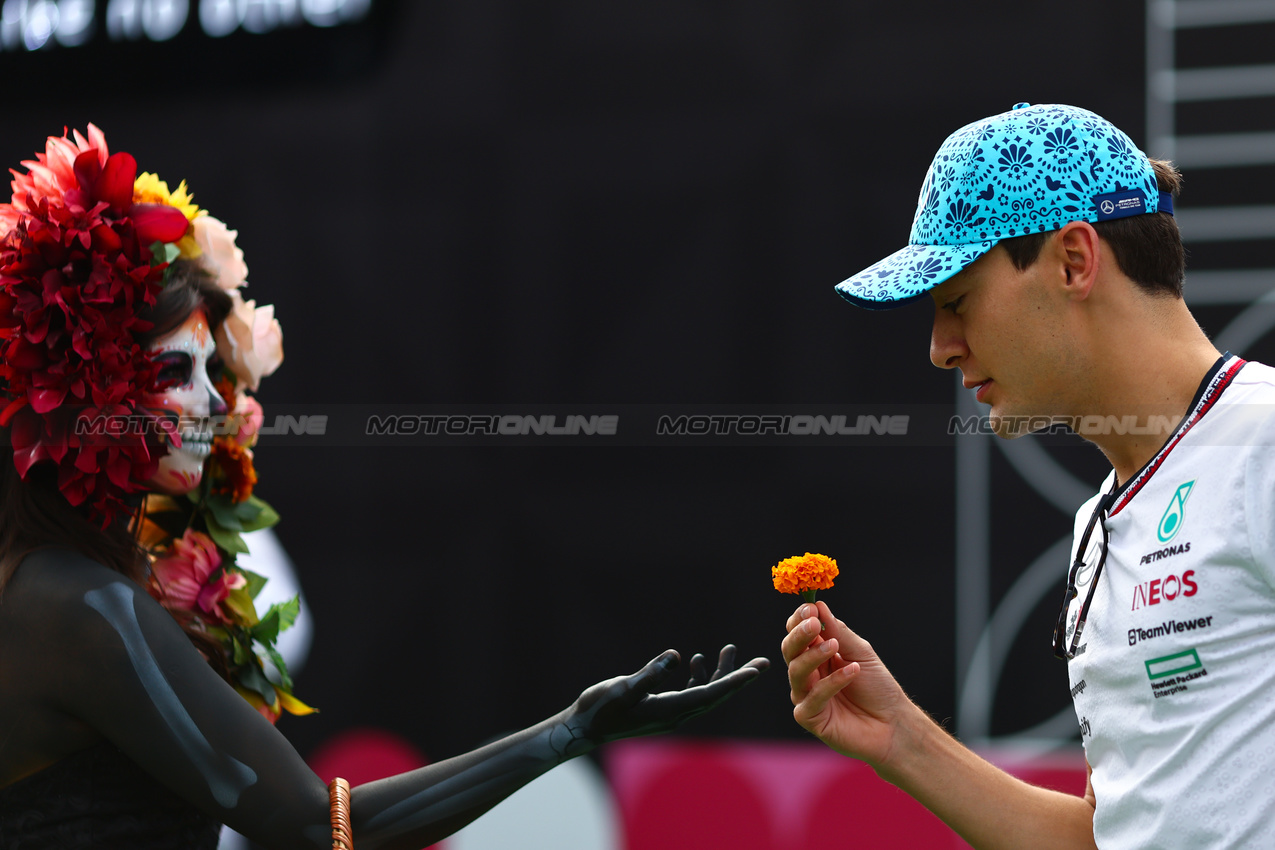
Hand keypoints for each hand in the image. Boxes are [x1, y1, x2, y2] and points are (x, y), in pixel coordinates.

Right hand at [553, 645, 767, 757]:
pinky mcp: (662, 708)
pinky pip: (690, 693)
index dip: (734, 681)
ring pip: (705, 692)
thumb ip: (649, 674)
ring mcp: (670, 713)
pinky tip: (697, 661)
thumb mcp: (623, 689)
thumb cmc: (600, 709)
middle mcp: (676, 715)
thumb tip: (675, 656)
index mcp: (670, 711)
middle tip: (762, 663)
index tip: (756, 671)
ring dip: (719, 673)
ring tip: (731, 650)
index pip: (711, 694)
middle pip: (716, 695)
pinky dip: (699, 677)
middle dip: (738, 678)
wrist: (583, 728)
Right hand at [782, 601, 908, 766]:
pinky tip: (852, 671)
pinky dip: (832, 683)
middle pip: (790, 649)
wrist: (893, 723)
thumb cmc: (877, 687)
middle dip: (799, 634)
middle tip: (813, 623)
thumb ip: (838, 632)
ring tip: (834, 646)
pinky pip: (812, 697)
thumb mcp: (861, 653)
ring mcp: (805, 695)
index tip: (810, 608)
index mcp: (816, 654)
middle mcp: (807, 673)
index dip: (800, 619)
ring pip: (796, 671)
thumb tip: (818, 606)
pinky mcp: (809, 717)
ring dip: (813, 655)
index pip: (797, 632)